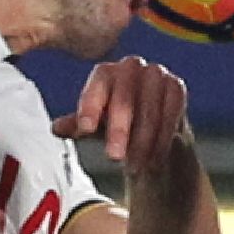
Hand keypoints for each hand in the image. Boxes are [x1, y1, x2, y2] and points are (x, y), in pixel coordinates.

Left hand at [69, 54, 190, 177]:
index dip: (91, 105)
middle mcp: (132, 66)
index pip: (98, 83)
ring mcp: (157, 75)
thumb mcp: (95, 128)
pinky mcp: (177, 89)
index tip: (85, 130)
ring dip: (141, 140)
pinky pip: (171, 114)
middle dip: (119, 129)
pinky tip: (152, 161)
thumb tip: (56, 128)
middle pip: (125, 95)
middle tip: (113, 157)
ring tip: (133, 167)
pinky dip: (161, 140)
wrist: (152, 132)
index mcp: (107, 72)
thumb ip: (77, 126)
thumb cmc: (119, 126)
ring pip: (150, 107)